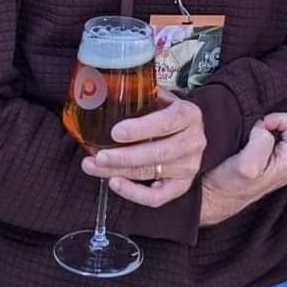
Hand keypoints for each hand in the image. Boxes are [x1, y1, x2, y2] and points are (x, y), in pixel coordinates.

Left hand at [82, 91, 205, 206]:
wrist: (193, 133)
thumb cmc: (170, 114)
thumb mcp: (164, 99)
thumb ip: (144, 96)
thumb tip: (109, 89)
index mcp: (189, 115)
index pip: (165, 123)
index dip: (139, 129)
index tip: (115, 132)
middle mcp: (193, 142)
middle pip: (157, 153)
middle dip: (124, 157)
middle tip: (99, 156)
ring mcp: (189, 166)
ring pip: (151, 173)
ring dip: (119, 172)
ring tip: (94, 166)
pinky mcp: (182, 186)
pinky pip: (157, 197)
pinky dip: (134, 193)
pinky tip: (115, 183)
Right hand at [200, 91, 286, 225]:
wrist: (208, 202)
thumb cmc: (224, 187)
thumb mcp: (245, 165)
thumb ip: (261, 142)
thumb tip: (264, 126)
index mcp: (286, 163)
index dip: (281, 116)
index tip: (262, 121)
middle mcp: (286, 165)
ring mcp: (278, 166)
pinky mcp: (267, 165)